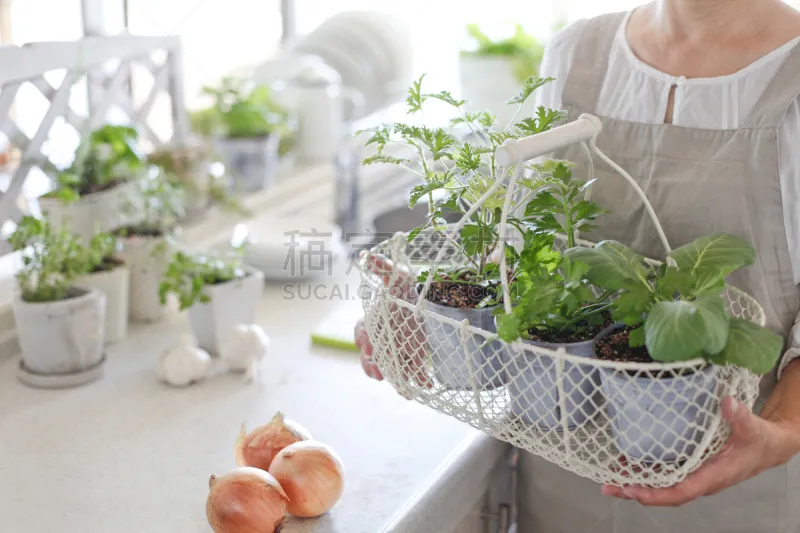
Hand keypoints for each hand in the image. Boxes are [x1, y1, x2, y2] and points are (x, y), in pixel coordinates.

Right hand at [354, 252, 430, 391]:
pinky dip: (418, 381)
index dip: (362, 341)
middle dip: (373, 367)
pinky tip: (426, 386)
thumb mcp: (395, 275)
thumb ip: (382, 267)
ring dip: (396, 380)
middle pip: (372, 358)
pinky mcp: (412, 357)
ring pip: (390, 369)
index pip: (362, 333)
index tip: (367, 346)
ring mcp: (396, 350)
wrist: (423, 300)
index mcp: (373, 322)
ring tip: (404, 391)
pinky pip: (412, 372)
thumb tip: (367, 255)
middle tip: (379, 373)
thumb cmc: (403, 289)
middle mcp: (381, 340)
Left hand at [601, 396, 799, 505]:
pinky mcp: (691, 466)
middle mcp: (700, 479)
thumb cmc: (760, 440)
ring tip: (609, 475)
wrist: (768, 445)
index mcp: (712, 476)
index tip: (633, 491)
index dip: (655, 494)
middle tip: (608, 485)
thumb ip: (740, 417)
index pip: (680, 492)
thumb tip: (728, 403)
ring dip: (635, 481)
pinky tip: (627, 462)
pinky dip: (646, 469)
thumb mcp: (753, 428)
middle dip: (635, 490)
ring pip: (661, 483)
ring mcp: (694, 474)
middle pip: (663, 492)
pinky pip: (665, 472)